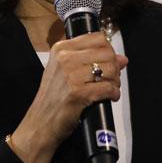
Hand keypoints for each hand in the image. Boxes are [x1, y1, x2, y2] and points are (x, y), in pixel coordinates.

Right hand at [9, 32, 127, 162]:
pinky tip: (110, 97)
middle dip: (115, 66)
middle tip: (111, 78)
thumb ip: (90, 61)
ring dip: (115, 81)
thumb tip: (122, 58)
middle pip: (106, 53)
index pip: (97, 38)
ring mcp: (71, 76)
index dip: (108, 50)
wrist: (39, 124)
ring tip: (110, 88)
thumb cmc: (52, 99)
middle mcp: (65, 59)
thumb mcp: (64, 73)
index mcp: (61, 49)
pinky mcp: (78, 94)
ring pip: (110, 69)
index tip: (108, 61)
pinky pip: (108, 88)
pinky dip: (114, 93)